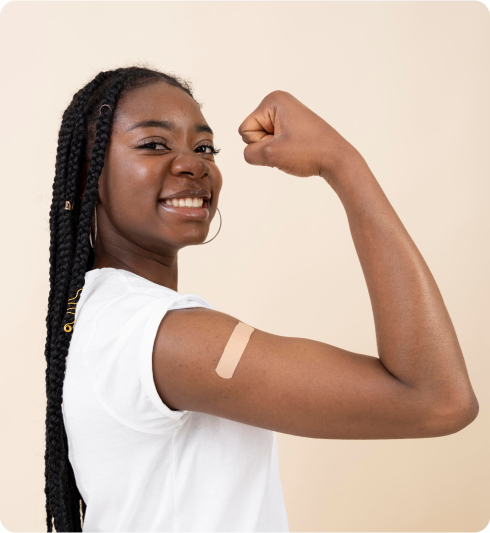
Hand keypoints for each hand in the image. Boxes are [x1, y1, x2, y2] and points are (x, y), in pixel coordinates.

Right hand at [238, 90, 359, 182]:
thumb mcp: (272, 155)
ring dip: (274, 151)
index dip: (260, 143)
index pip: (245, 130)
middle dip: (266, 146)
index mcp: (273, 100)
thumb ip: (250, 154)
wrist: (337, 159)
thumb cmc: (309, 152)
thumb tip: (249, 153)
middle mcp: (278, 102)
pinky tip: (296, 151)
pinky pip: (274, 142)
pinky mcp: (292, 125)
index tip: (282, 143)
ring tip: (294, 150)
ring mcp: (286, 114)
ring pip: (263, 140)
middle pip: (253, 133)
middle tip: (289, 148)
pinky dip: (281, 151)